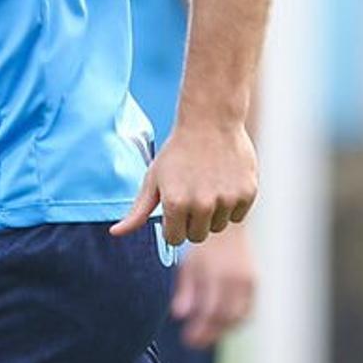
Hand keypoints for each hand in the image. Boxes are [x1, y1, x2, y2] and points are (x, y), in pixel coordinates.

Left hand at [116, 115, 256, 247]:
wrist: (210, 122)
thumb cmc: (177, 152)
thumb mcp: (153, 180)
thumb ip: (137, 212)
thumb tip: (115, 233)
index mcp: (175, 204)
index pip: (174, 239)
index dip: (173, 224)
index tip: (175, 206)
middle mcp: (202, 205)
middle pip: (197, 237)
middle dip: (192, 222)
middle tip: (191, 195)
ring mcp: (227, 200)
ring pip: (218, 227)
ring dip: (212, 214)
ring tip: (208, 186)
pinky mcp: (247, 194)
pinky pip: (237, 216)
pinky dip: (231, 205)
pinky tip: (224, 182)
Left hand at [171, 216, 258, 345]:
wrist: (227, 225)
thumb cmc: (202, 246)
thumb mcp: (189, 264)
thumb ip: (185, 289)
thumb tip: (180, 315)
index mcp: (219, 274)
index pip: (212, 311)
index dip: (200, 330)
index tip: (187, 341)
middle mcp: (237, 279)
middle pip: (226, 317)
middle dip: (210, 333)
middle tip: (193, 342)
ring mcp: (249, 281)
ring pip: (240, 316)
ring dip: (223, 330)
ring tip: (205, 336)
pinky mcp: (254, 282)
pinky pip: (248, 309)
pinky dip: (236, 321)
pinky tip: (221, 326)